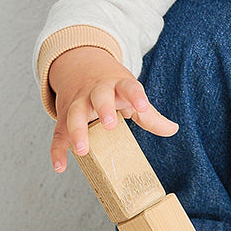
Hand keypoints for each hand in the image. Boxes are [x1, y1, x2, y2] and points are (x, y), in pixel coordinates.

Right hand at [47, 46, 178, 171]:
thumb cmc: (111, 84)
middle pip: (99, 97)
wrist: (80, 64)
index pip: (129, 87)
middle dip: (104, 108)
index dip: (136, 96)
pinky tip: (60, 166)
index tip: (142, 106)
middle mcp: (96, 91)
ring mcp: (78, 102)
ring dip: (77, 131)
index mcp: (117, 84)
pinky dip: (57, 149)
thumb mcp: (130, 91)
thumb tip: (173, 129)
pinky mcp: (64, 115)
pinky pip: (59, 133)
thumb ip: (149, 113)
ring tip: (82, 150)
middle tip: (110, 124)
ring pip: (74, 113)